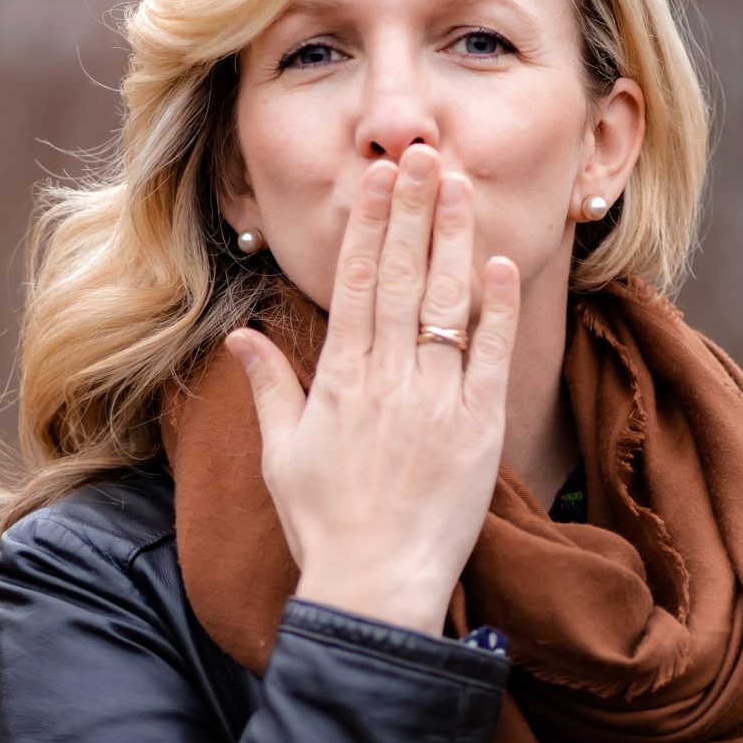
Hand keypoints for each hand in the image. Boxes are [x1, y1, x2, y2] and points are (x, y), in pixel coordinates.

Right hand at [223, 144, 522, 634]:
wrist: (374, 590)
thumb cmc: (324, 527)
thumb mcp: (282, 456)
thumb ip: (269, 388)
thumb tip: (241, 337)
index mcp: (338, 382)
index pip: (354, 285)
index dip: (367, 226)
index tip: (378, 178)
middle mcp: (385, 382)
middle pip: (399, 278)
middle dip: (412, 210)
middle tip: (421, 152)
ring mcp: (433, 403)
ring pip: (444, 304)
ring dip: (453, 240)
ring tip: (460, 185)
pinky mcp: (476, 431)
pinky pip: (487, 358)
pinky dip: (494, 311)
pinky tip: (500, 265)